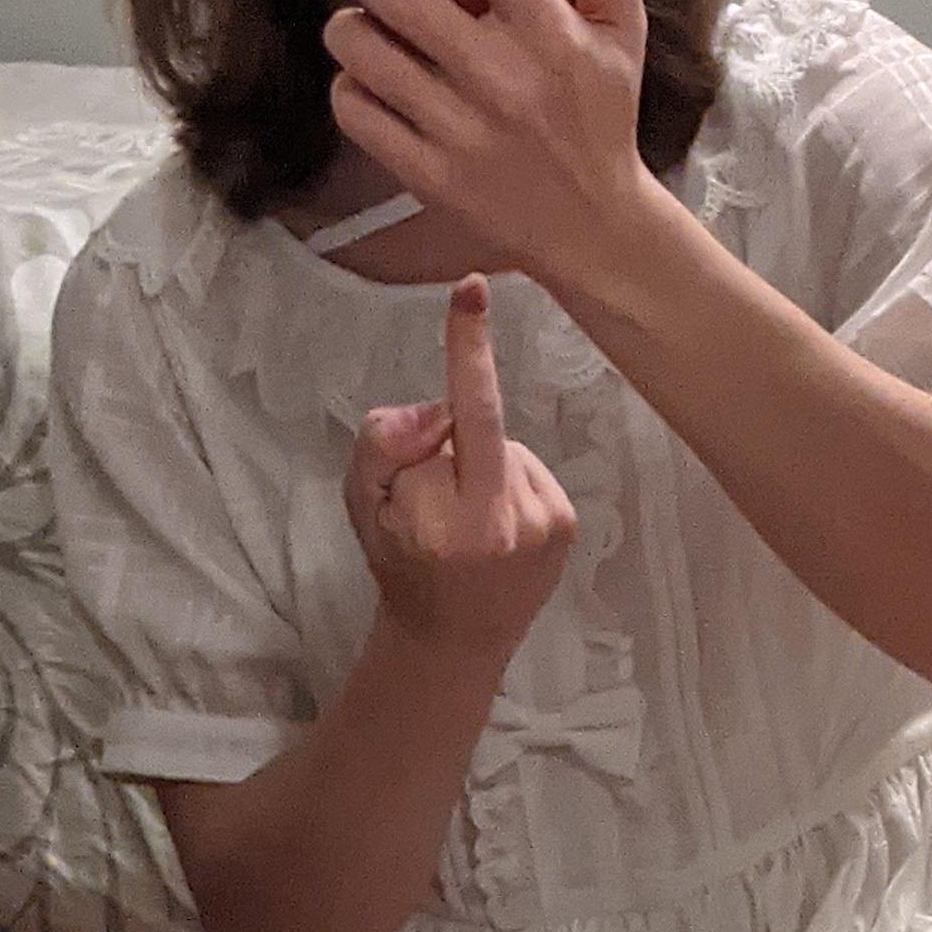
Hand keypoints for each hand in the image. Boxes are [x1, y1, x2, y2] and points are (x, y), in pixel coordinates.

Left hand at [322, 0, 654, 300]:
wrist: (592, 227)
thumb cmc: (602, 117)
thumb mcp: (625, 32)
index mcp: (550, 34)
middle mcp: (501, 78)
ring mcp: (459, 131)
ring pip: (364, 53)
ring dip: (346, 25)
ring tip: (354, 21)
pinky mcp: (428, 174)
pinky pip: (357, 112)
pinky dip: (348, 88)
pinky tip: (365, 81)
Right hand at [344, 275, 575, 671]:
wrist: (452, 641)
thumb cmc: (400, 567)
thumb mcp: (363, 506)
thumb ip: (384, 443)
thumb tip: (439, 408)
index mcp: (452, 520)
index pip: (463, 414)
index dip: (467, 349)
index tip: (474, 291)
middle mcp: (509, 522)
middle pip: (475, 426)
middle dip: (446, 442)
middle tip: (431, 501)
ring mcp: (546, 525)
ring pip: (503, 446)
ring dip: (479, 464)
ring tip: (464, 521)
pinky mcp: (568, 524)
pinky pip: (527, 468)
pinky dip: (506, 481)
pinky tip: (494, 525)